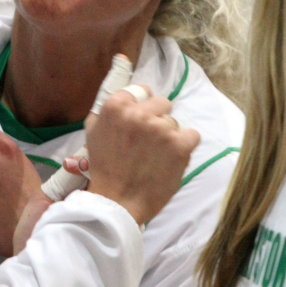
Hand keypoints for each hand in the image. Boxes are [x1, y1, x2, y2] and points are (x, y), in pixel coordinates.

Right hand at [84, 86, 198, 225]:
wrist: (117, 203)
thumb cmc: (104, 169)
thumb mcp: (93, 132)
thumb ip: (107, 109)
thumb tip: (124, 83)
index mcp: (115, 106)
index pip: (142, 91)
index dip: (142, 107)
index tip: (139, 122)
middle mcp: (138, 113)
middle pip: (162, 103)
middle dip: (156, 119)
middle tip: (148, 142)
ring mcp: (161, 128)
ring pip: (174, 122)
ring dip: (168, 136)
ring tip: (155, 157)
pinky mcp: (179, 145)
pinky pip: (192, 135)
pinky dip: (185, 146)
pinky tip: (171, 159)